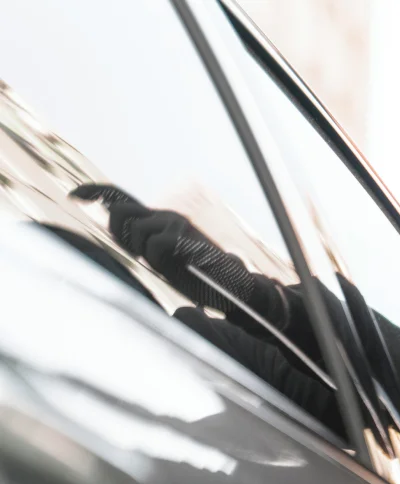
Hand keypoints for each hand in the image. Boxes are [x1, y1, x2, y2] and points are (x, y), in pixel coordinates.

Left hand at [70, 183, 254, 313]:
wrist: (233, 284)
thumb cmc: (197, 275)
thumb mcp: (162, 258)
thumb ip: (140, 242)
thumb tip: (112, 227)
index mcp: (157, 220)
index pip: (119, 198)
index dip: (94, 193)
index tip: (74, 196)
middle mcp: (165, 215)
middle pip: (118, 211)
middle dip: (119, 233)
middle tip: (140, 253)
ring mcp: (175, 222)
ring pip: (135, 230)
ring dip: (143, 250)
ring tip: (169, 262)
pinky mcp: (183, 235)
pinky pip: (154, 245)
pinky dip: (159, 258)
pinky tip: (177, 263)